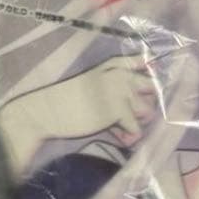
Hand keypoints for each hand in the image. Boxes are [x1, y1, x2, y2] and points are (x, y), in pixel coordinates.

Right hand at [0, 54, 160, 177]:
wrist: (46, 112)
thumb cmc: (65, 101)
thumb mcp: (92, 85)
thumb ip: (115, 87)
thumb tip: (142, 104)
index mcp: (112, 65)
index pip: (142, 61)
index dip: (151, 73)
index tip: (148, 85)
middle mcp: (120, 74)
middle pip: (152, 88)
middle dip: (144, 104)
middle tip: (129, 117)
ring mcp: (121, 90)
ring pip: (147, 111)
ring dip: (135, 123)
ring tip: (120, 130)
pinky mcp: (118, 109)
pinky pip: (136, 128)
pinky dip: (128, 137)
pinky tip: (118, 137)